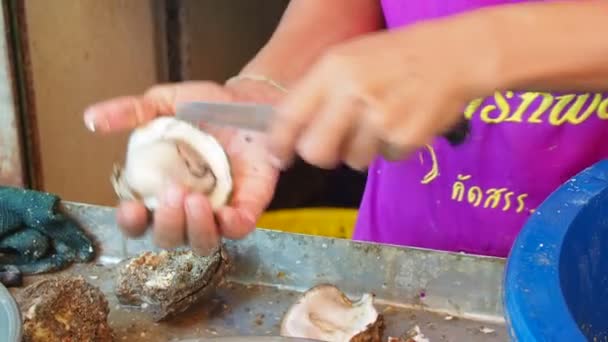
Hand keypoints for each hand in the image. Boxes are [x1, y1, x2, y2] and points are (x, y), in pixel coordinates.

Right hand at [83, 81, 279, 254]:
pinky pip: (239, 229)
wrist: (251, 100)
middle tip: (174, 192)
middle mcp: (186, 207)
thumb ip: (131, 112)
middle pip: (168, 238)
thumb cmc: (205, 107)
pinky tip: (227, 214)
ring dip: (195, 229)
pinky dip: (232, 227)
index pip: (138, 220)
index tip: (131, 207)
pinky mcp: (248, 207)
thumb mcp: (165, 103)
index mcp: (159, 188)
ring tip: (195, 200)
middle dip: (166, 223)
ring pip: (202, 243)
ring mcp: (218, 210)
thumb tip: (91, 118)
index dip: (130, 222)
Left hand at [269, 17, 492, 169]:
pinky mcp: (404, 138)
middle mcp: (352, 93)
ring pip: (352, 160)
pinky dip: (392, 148)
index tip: (277, 155)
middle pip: (315, 151)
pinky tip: (402, 123)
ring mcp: (380, 118)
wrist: (455, 55)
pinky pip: (386, 159)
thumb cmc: (399, 56)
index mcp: (334, 69)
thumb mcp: (352, 58)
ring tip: (381, 121)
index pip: (290, 115)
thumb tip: (294, 128)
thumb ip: (321, 90)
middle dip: (321, 155)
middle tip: (334, 146)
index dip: (279, 142)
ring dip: (362, 149)